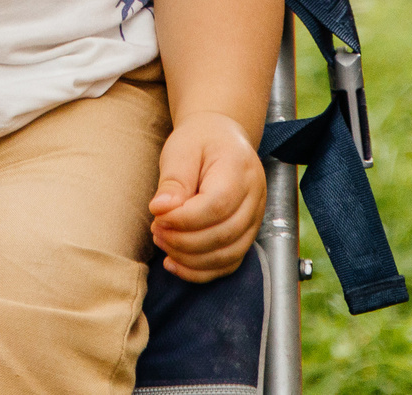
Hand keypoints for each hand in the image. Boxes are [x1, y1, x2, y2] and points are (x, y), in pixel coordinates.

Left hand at [149, 113, 264, 281]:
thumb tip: (161, 210)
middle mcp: (255, 197)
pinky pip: (228, 263)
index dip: (184, 219)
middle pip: (223, 234)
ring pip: (227, 255)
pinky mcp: (246, 234)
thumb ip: (173, 181)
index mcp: (239, 169)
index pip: (216, 205)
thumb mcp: (181, 150)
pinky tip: (174, 263)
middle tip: (156, 230)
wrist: (221, 139)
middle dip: (183, 240)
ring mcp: (255, 219)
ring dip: (190, 258)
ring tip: (162, 242)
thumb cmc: (199, 142)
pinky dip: (201, 271)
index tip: (157, 215)